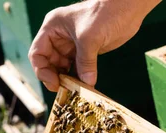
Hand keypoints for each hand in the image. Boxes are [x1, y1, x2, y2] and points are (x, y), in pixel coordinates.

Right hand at [28, 0, 160, 91]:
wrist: (127, 7)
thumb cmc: (104, 13)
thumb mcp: (90, 38)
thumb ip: (85, 62)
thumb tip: (86, 84)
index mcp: (52, 28)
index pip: (37, 53)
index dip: (42, 71)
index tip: (54, 83)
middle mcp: (60, 37)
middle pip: (49, 63)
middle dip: (56, 77)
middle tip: (66, 90)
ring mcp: (73, 44)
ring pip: (64, 67)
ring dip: (68, 80)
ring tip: (76, 90)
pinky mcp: (87, 51)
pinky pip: (78, 68)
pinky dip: (80, 78)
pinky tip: (85, 86)